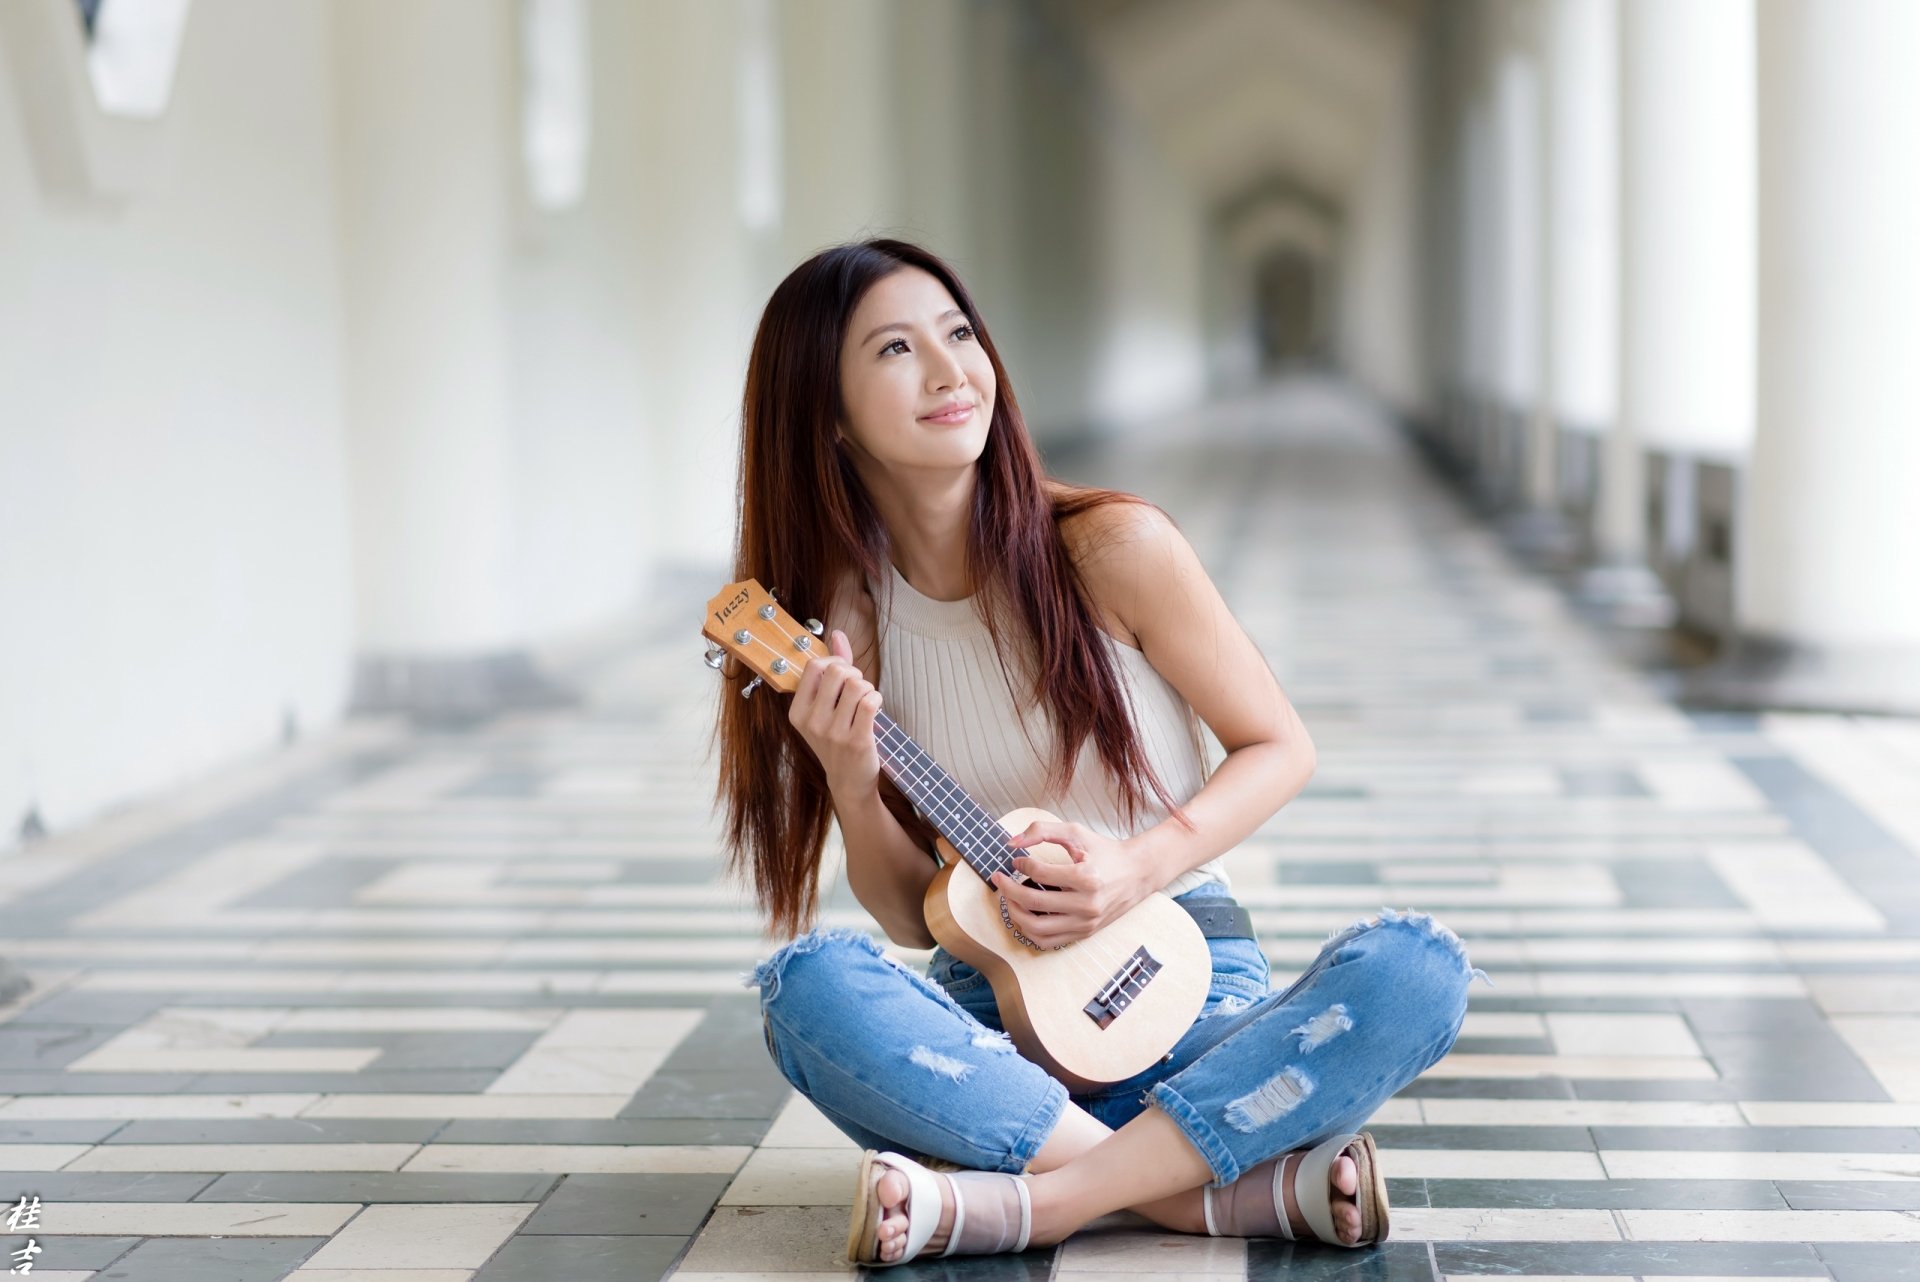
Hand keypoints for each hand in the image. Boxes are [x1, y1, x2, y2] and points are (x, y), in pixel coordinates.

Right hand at [787, 628, 882, 797]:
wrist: (848, 781)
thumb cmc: (837, 739)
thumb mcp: (826, 706)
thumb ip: (832, 668)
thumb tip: (837, 634)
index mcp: (798, 711)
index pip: (814, 666)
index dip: (835, 663)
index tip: (843, 676)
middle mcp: (812, 722)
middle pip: (837, 670)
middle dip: (854, 674)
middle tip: (857, 690)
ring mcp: (833, 733)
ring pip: (858, 684)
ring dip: (868, 689)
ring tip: (865, 702)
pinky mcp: (857, 740)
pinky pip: (871, 701)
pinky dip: (877, 700)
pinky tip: (873, 710)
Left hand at [989, 820, 1151, 946]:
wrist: (1137, 873)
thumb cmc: (1105, 851)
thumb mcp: (1076, 832)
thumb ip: (1042, 830)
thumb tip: (1012, 843)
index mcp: (1086, 877)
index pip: (1040, 872)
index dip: (1021, 864)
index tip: (1016, 861)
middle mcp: (1087, 904)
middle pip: (1033, 903)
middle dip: (1008, 890)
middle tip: (1000, 880)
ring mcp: (1086, 922)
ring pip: (1037, 929)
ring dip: (1015, 914)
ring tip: (1009, 899)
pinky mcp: (1085, 933)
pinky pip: (1049, 941)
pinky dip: (1030, 931)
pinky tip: (1025, 915)